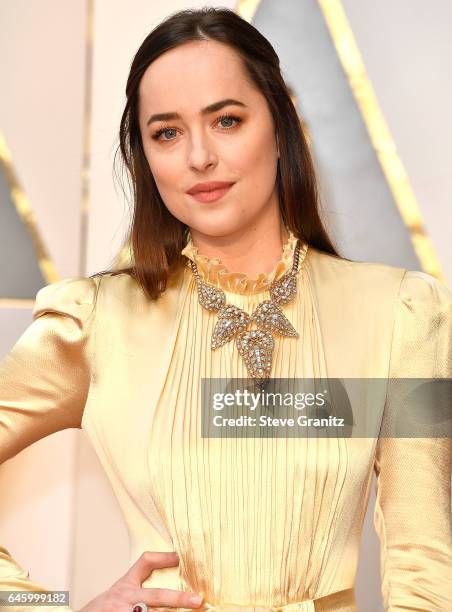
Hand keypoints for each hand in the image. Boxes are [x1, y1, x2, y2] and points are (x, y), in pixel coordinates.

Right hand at [77, 551, 203, 610]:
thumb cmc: (101, 611)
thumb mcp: (117, 595)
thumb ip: (137, 593)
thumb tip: (164, 597)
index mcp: (124, 586)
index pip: (144, 563)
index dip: (162, 557)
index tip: (178, 556)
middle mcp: (123, 598)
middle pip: (155, 596)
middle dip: (178, 599)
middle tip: (197, 600)